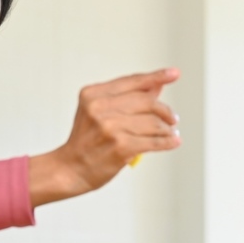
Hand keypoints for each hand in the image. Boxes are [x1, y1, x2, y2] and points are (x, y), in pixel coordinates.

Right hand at [29, 68, 180, 206]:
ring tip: (169, 132)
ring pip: (153, 122)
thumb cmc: (86, 142)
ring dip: (167, 129)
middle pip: (147, 101)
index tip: (173, 73)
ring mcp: (110, 127)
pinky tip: (173, 141)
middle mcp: (100, 108)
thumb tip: (156, 86)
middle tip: (172, 118)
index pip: (132, 81)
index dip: (156, 76)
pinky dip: (167, 142)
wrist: (70, 169)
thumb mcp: (97, 112)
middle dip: (164, 110)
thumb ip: (126, 98)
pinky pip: (153, 142)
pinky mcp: (120, 147)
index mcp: (93, 94)